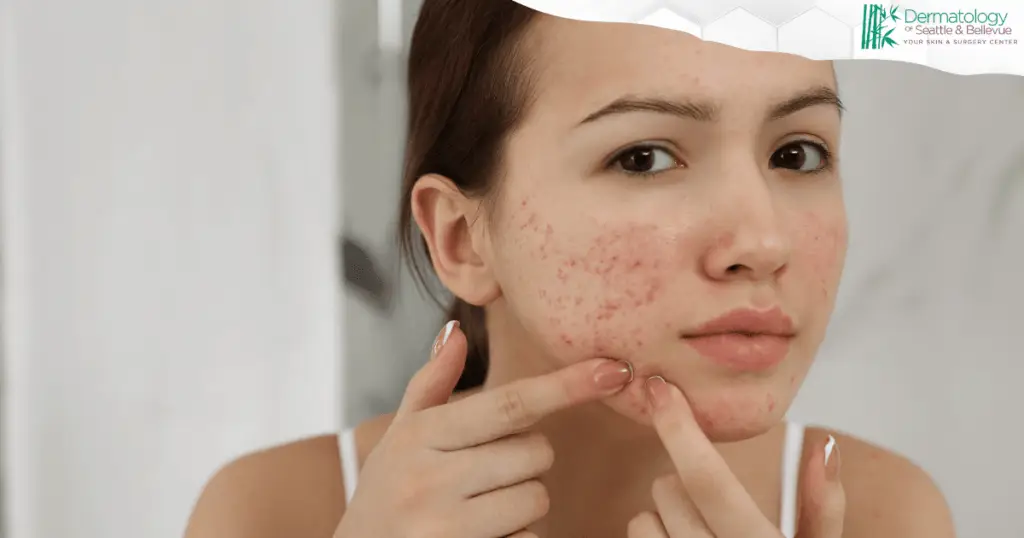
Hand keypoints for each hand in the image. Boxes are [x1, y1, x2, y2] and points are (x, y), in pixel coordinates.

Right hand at [334, 321, 633, 537]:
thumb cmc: (384, 493)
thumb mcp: (399, 436)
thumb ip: (430, 384)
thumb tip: (456, 331)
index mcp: (420, 437)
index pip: (508, 405)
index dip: (565, 386)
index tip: (613, 370)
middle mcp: (430, 480)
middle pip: (535, 453)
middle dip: (527, 460)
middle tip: (487, 471)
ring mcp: (445, 528)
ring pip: (537, 499)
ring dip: (524, 502)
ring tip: (480, 507)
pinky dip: (517, 537)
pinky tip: (482, 536)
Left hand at [628, 377, 844, 537]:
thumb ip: (823, 507)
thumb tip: (824, 442)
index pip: (709, 481)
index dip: (680, 428)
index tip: (659, 387)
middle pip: (668, 493)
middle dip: (681, 485)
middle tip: (708, 505)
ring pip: (641, 523)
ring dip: (660, 520)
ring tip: (694, 537)